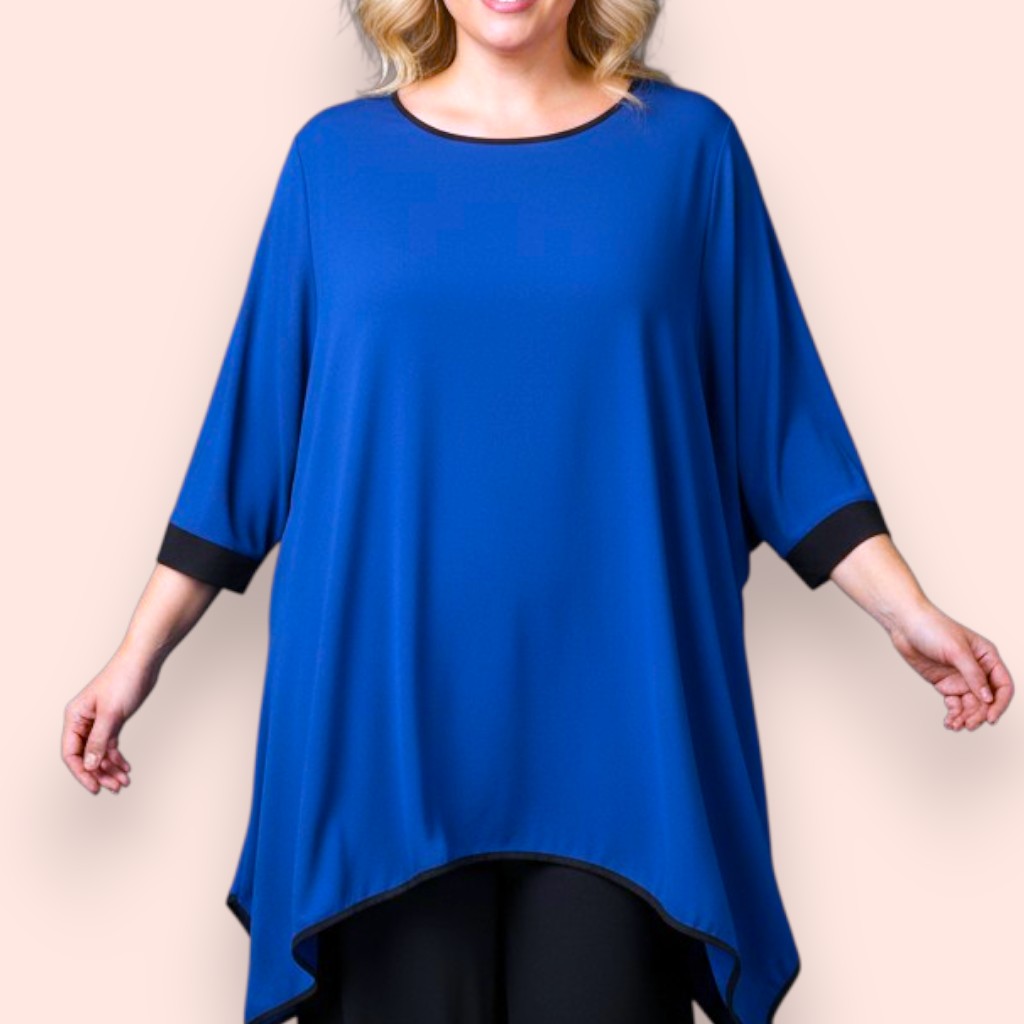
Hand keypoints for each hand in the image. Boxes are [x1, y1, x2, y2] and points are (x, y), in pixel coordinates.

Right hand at [62, 648, 159, 793]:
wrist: (144, 661)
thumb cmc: (125, 679)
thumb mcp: (112, 714)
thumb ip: (99, 741)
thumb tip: (90, 765)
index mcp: (75, 717)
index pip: (71, 753)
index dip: (82, 773)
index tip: (95, 787)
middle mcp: (83, 720)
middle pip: (86, 756)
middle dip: (100, 773)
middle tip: (115, 787)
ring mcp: (97, 721)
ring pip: (99, 752)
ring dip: (110, 768)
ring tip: (123, 781)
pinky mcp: (112, 719)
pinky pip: (110, 744)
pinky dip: (117, 757)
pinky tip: (126, 768)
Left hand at [886, 602, 1013, 730]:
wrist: (904, 625)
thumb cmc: (933, 628)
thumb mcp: (956, 651)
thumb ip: (973, 674)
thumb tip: (988, 698)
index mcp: (987, 657)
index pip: (1002, 685)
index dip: (1000, 703)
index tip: (990, 718)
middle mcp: (977, 670)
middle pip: (986, 700)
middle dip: (979, 714)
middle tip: (968, 725)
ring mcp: (960, 678)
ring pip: (970, 704)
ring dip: (965, 717)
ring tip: (955, 725)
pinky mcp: (944, 683)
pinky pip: (954, 703)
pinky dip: (954, 714)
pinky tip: (949, 722)